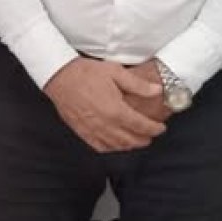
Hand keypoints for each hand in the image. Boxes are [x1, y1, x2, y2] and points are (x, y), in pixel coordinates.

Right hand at [43, 58, 165, 151]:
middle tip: (152, 135)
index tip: (161, 128)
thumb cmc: (86, 72)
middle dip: (145, 139)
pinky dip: (112, 148)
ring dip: (130, 146)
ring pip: (117, 146)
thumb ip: (138, 85)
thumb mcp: (116, 72)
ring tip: (137, 140)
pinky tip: (116, 144)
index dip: (154, 129)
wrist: (60, 77)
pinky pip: (100, 147)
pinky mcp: (82, 132)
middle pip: (131, 140)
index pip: (142, 126)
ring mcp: (93, 131)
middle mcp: (106, 125)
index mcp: (116, 110)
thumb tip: (157, 90)